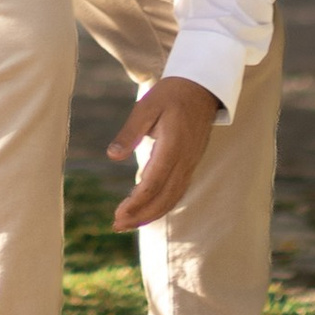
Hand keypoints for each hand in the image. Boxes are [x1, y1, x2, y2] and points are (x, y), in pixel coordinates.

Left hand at [106, 77, 221, 231]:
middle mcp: (184, 161)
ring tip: (128, 223)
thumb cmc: (171, 94)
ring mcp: (190, 164)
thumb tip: (112, 156)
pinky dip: (162, 205)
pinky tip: (147, 210)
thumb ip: (130, 132)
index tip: (117, 214)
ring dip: (151, 214)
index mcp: (172, 146)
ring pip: (172, 199)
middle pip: (164, 198)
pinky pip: (177, 192)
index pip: (153, 184)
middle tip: (117, 225)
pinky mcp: (190, 164)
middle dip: (141, 216)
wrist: (202, 88)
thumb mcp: (146, 106)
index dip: (136, 203)